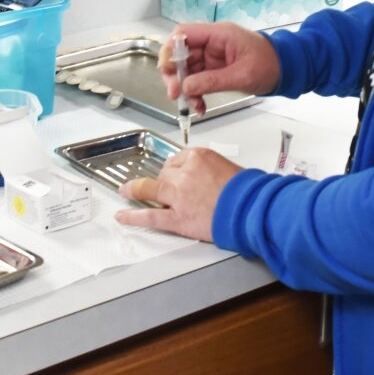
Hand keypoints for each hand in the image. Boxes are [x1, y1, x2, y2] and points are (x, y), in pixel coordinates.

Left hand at [115, 147, 241, 241]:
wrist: (251, 208)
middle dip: (164, 180)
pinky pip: (150, 216)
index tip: (177, 174)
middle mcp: (184, 173)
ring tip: (126, 191)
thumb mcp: (227, 167)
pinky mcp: (178, 218)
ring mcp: (178, 196)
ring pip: (150, 189)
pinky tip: (122, 216)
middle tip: (169, 188)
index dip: (176, 169)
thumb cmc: (246, 190)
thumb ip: (207, 169)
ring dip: (135, 190)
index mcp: (198, 156)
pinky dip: (133, 217)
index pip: (177, 160)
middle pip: (164, 173)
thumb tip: (201, 177)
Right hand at [158, 22, 280, 114]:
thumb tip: (186, 87)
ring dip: (185, 88)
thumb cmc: (270, 64)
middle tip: (175, 94)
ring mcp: (213, 56)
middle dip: (175, 74)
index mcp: (219, 34)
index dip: (171, 49)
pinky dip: (195, 93)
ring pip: (187, 70)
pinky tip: (199, 106)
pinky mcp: (215, 69)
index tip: (167, 69)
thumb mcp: (242, 74)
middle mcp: (212, 43)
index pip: (184, 33)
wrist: (287, 70)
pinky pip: (197, 80)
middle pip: (181, 53)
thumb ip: (212, 80)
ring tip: (191, 105)